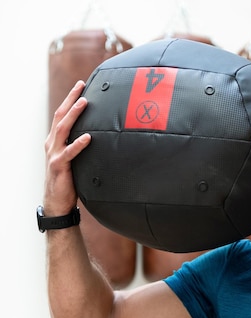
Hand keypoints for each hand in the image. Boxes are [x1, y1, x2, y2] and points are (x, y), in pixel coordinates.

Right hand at [43, 81, 90, 215]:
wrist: (57, 201)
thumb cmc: (69, 179)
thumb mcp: (75, 159)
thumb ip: (81, 146)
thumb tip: (99, 134)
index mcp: (56, 140)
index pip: (62, 115)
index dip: (70, 99)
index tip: (81, 85)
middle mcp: (52, 144)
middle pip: (61, 116)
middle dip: (71, 99)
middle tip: (82, 85)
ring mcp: (54, 154)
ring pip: (63, 129)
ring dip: (74, 115)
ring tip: (84, 103)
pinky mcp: (59, 166)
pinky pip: (69, 153)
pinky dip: (78, 144)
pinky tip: (88, 137)